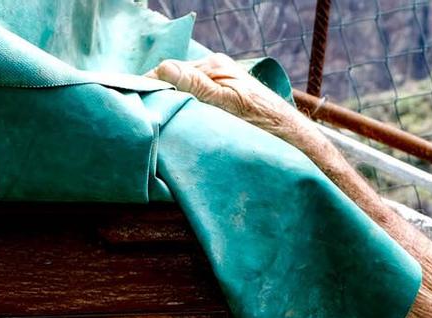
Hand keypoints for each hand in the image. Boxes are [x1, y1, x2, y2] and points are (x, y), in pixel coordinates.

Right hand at [152, 52, 306, 146]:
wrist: (291, 138)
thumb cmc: (265, 123)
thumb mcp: (228, 106)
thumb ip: (197, 87)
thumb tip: (164, 70)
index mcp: (214, 66)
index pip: (170, 69)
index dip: (152, 86)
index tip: (140, 104)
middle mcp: (215, 70)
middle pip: (176, 79)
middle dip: (162, 95)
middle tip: (148, 117)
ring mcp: (220, 83)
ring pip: (184, 90)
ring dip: (174, 104)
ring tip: (162, 122)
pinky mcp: (224, 97)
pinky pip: (196, 99)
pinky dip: (186, 110)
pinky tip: (182, 123)